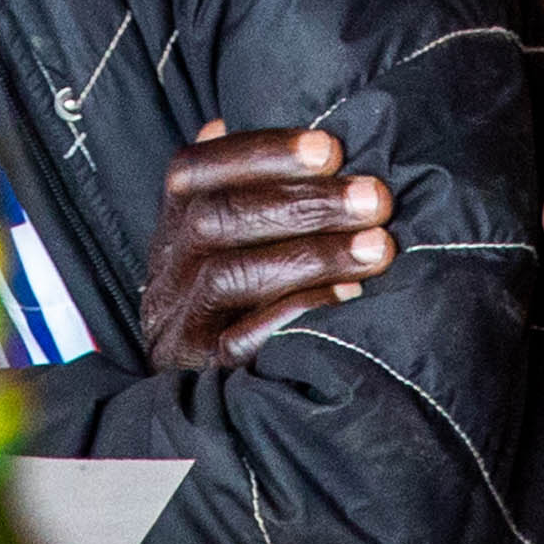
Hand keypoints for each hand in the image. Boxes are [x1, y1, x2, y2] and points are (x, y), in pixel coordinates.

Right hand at [139, 120, 391, 368]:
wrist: (213, 413)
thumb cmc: (248, 302)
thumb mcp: (238, 244)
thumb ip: (256, 192)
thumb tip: (288, 130)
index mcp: (173, 227)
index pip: (191, 170)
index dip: (258, 152)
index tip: (329, 147)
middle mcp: (165, 271)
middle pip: (215, 220)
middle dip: (302, 202)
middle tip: (374, 198)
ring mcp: (177, 325)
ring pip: (228, 275)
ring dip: (311, 254)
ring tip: (377, 247)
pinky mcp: (201, 373)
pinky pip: (239, 341)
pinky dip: (296, 312)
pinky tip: (348, 299)